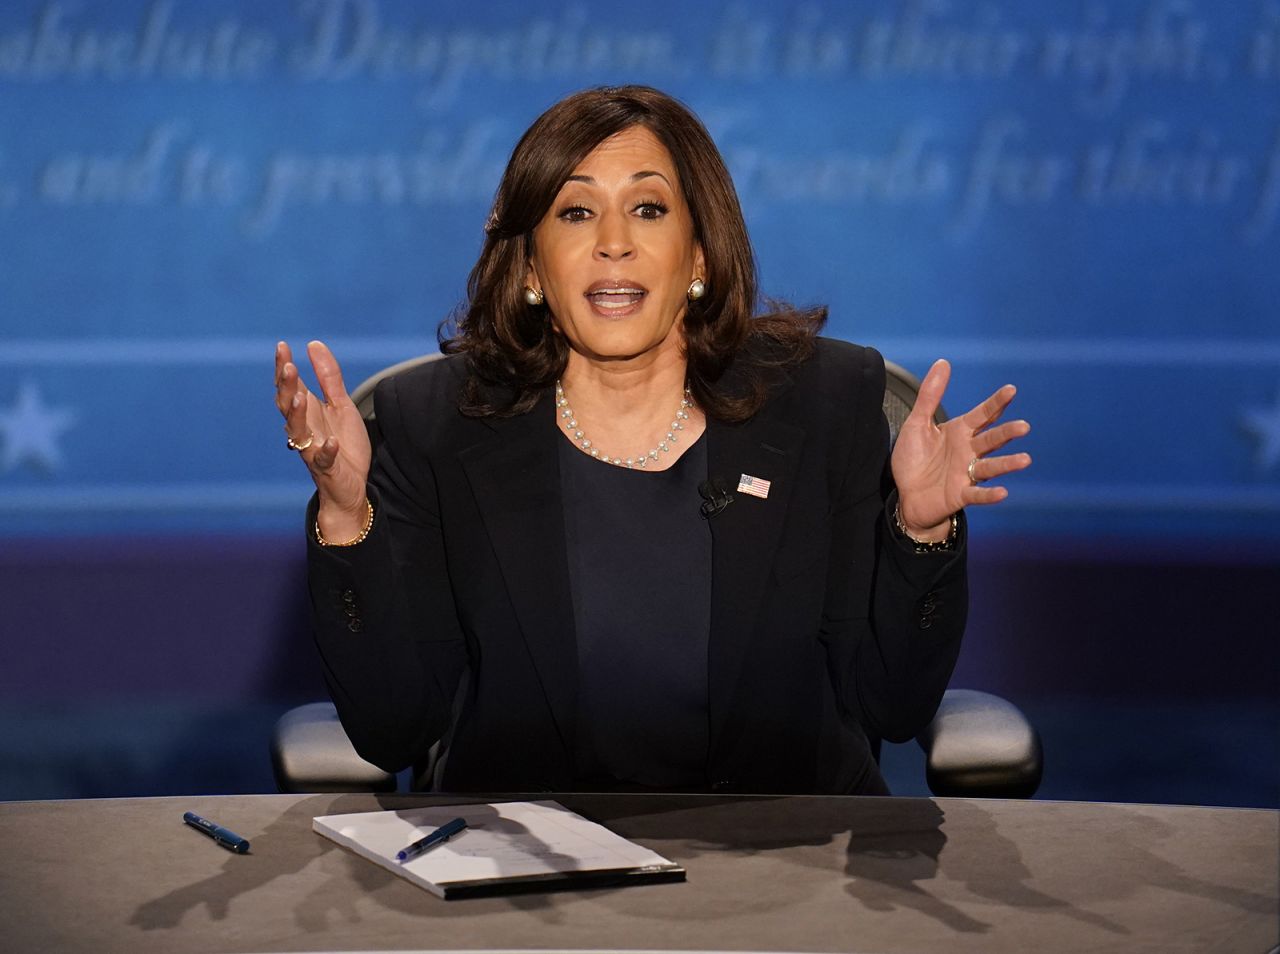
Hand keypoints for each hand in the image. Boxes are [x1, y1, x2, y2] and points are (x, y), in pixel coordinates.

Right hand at [274, 340, 371, 539]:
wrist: (352, 485)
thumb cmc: (342, 443)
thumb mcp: (340, 404)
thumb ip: (328, 377)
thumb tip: (313, 344)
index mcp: (307, 411)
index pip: (290, 386)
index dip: (284, 368)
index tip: (282, 346)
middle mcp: (304, 429)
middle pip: (288, 405)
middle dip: (287, 387)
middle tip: (289, 368)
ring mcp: (313, 449)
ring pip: (297, 431)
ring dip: (297, 415)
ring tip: (300, 397)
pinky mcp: (327, 468)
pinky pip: (323, 460)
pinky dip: (326, 451)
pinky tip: (330, 442)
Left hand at [890, 359, 1031, 539]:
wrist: (905, 495)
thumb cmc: (914, 459)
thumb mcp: (917, 423)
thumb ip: (930, 396)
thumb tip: (943, 362)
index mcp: (960, 431)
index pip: (982, 414)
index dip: (996, 403)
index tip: (1011, 390)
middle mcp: (968, 451)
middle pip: (991, 440)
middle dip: (1007, 433)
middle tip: (1024, 426)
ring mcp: (966, 473)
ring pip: (990, 466)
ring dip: (1007, 464)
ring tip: (1025, 460)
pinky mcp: (960, 495)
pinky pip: (977, 494)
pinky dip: (989, 494)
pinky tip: (1003, 492)